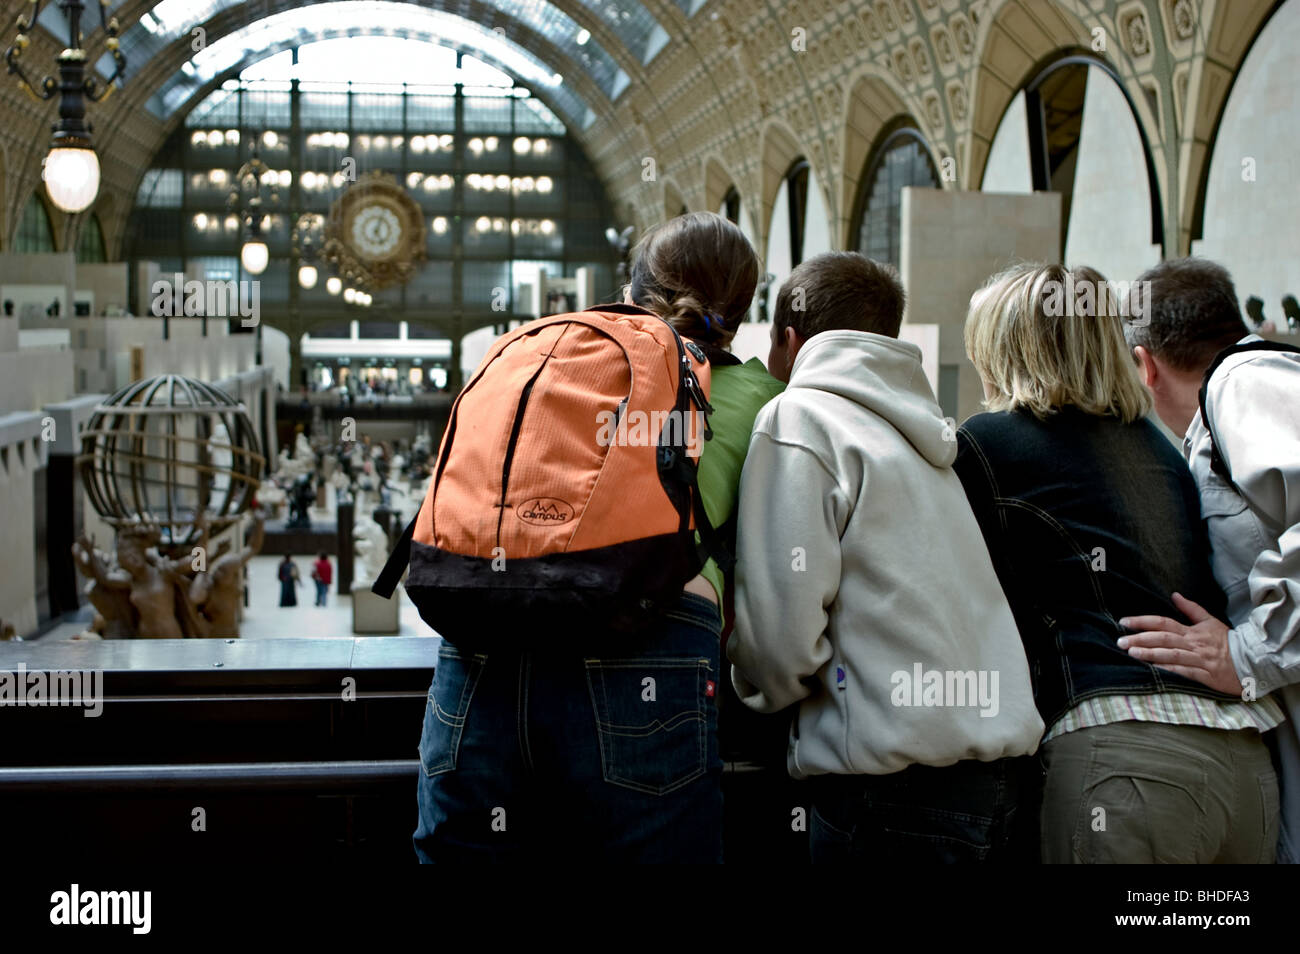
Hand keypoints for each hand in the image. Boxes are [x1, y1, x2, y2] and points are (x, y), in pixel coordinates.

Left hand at [1118, 593, 1243, 696]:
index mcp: (1192, 631)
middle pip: (1163, 638)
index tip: (1124, 622)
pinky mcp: (1205, 676)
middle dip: (1140, 638)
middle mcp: (1193, 644)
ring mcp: (1199, 660)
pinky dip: (1169, 671)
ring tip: (1131, 653)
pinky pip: (1185, 672)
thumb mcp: (1210, 622)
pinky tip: (1154, 671)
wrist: (1252, 661)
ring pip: (1171, 655)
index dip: (1142, 622)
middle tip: (1120, 641)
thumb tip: (1175, 595)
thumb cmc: (1228, 642)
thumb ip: (1191, 609)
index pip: (1163, 623)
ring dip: (1150, 654)